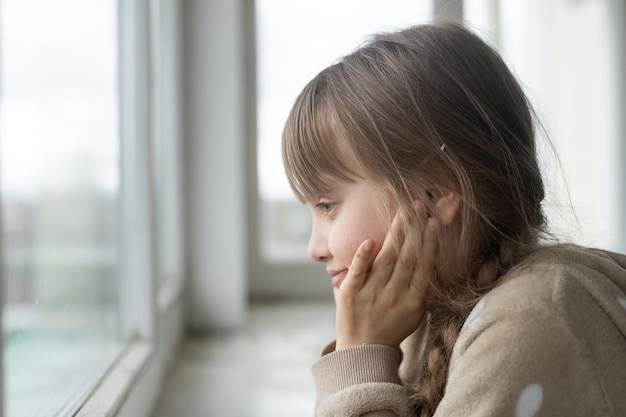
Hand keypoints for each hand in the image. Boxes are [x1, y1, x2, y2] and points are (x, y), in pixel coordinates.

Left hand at [334, 202, 438, 349]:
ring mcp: (371, 295)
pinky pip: (357, 271)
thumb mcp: (415, 312)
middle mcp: (393, 296)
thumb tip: (429, 253)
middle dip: (414, 230)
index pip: (424, 266)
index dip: (430, 243)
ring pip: (385, 259)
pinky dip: (363, 256)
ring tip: (402, 213)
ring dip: (395, 234)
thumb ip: (421, 285)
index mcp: (413, 301)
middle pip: (407, 258)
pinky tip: (370, 241)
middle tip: (418, 206)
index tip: (433, 222)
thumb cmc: (392, 326)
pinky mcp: (350, 294)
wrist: (363, 351)